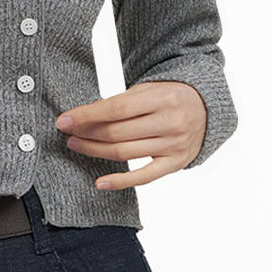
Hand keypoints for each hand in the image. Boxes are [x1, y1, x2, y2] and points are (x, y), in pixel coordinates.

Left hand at [56, 81, 206, 187]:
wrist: (206, 108)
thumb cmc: (171, 97)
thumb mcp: (148, 89)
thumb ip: (120, 102)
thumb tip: (85, 117)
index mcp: (162, 98)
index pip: (115, 109)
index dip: (86, 116)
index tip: (65, 120)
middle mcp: (170, 123)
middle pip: (117, 133)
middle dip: (86, 133)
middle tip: (68, 132)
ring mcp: (174, 145)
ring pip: (124, 153)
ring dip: (95, 151)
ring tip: (77, 145)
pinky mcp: (175, 164)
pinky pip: (144, 177)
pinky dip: (120, 181)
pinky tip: (101, 182)